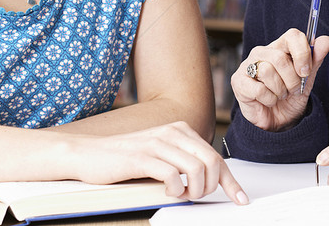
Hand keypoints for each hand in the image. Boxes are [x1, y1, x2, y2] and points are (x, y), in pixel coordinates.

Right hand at [70, 121, 247, 204]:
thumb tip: (210, 180)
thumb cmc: (124, 158)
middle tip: (198, 197)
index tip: (241, 199)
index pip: (215, 156)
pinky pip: (173, 176)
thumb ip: (182, 160)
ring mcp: (157, 143)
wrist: (88, 154)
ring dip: (195, 191)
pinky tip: (168, 191)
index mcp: (180, 130)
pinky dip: (176, 190)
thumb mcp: (159, 154)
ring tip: (182, 195)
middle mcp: (172, 132)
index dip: (231, 181)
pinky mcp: (142, 157)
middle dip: (213, 188)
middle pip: (212, 163)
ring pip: (197, 170)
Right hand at [231, 28, 328, 131]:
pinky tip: (268, 101)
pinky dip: (269, 99)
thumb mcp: (307, 79)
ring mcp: (247, 65)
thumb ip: (315, 59)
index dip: (302, 53)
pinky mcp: (238, 81)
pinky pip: (258, 88)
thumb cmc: (290, 98)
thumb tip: (326, 40)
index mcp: (280, 47)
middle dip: (292, 80)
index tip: (306, 71)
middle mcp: (262, 52)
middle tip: (293, 90)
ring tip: (279, 95)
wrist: (278, 122)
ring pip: (268, 71)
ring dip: (280, 90)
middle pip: (280, 58)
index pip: (292, 35)